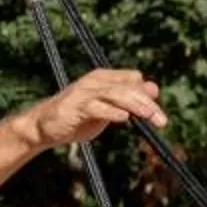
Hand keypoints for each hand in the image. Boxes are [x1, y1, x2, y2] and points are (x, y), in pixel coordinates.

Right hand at [19, 69, 166, 153]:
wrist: (44, 127)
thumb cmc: (78, 118)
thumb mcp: (107, 110)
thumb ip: (127, 101)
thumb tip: (153, 90)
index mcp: (104, 78)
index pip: (133, 79)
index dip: (147, 93)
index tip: (159, 112)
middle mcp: (95, 81)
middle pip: (128, 88)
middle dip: (147, 103)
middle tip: (162, 120)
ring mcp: (84, 93)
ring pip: (115, 94)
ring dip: (134, 105)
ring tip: (149, 115)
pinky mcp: (75, 107)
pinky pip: (97, 107)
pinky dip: (111, 112)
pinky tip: (123, 118)